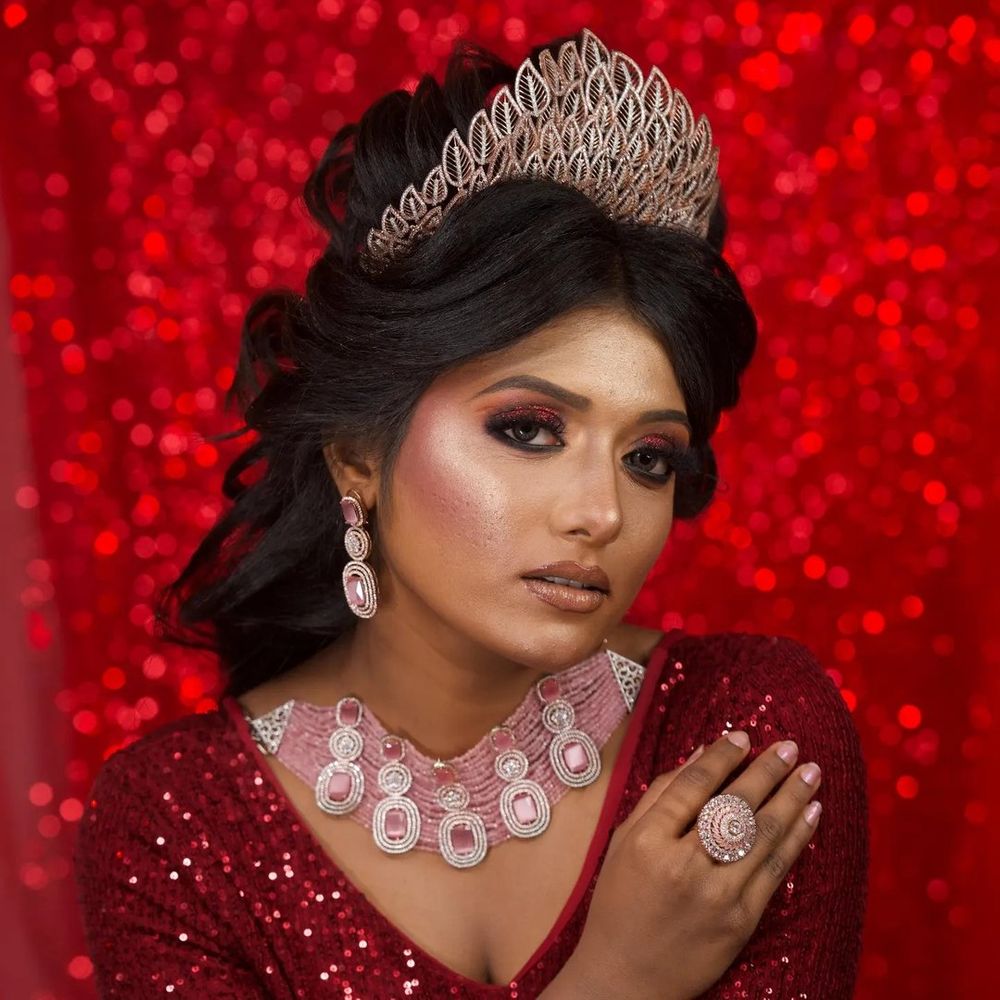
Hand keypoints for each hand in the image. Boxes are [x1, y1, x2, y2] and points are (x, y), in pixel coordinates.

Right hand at [569, 731, 822, 999]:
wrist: (626, 980)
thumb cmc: (618, 905)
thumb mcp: (622, 843)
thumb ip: (659, 796)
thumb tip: (700, 755)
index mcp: (647, 841)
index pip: (693, 785)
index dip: (723, 757)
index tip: (744, 735)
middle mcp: (683, 865)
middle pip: (734, 805)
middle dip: (767, 770)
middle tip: (791, 747)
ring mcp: (716, 895)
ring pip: (762, 835)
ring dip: (792, 798)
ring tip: (811, 772)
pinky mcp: (741, 921)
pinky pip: (775, 870)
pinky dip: (797, 839)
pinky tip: (810, 814)